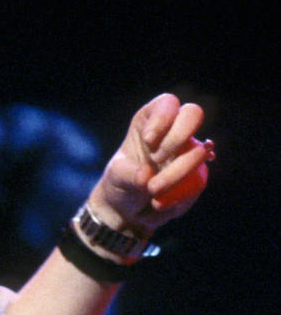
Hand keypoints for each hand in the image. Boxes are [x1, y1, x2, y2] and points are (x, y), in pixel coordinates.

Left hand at [87, 93, 212, 233]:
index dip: (163, 119)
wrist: (128, 211)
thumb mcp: (115, 177)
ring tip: (152, 191)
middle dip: (177, 137)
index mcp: (150, 122)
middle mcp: (174, 132)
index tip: (149, 140)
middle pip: (193, 114)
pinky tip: (161, 203)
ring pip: (199, 152)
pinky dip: (180, 195)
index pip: (167, 103)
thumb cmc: (120, 184)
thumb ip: (127, 174)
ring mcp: (188, 152)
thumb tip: (147, 176)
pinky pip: (198, 181)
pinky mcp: (196, 175)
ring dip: (177, 174)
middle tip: (157, 159)